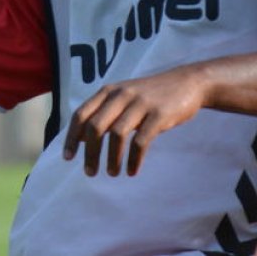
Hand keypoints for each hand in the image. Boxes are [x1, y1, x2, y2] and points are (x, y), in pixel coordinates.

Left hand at [62, 66, 205, 176]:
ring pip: (116, 135)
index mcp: (109, 91)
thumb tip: (80, 140)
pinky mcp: (159, 114)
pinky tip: (132, 171)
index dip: (72, 137)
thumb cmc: (151, 95)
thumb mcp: (124, 97)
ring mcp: (140, 103)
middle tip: (90, 172)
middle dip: (90, 153)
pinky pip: (140, 141)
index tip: (68, 158)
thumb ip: (103, 113)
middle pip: (95, 126)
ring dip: (111, 159)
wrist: (187, 83)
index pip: (81, 114)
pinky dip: (134, 160)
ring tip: (112, 173)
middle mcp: (121, 95)